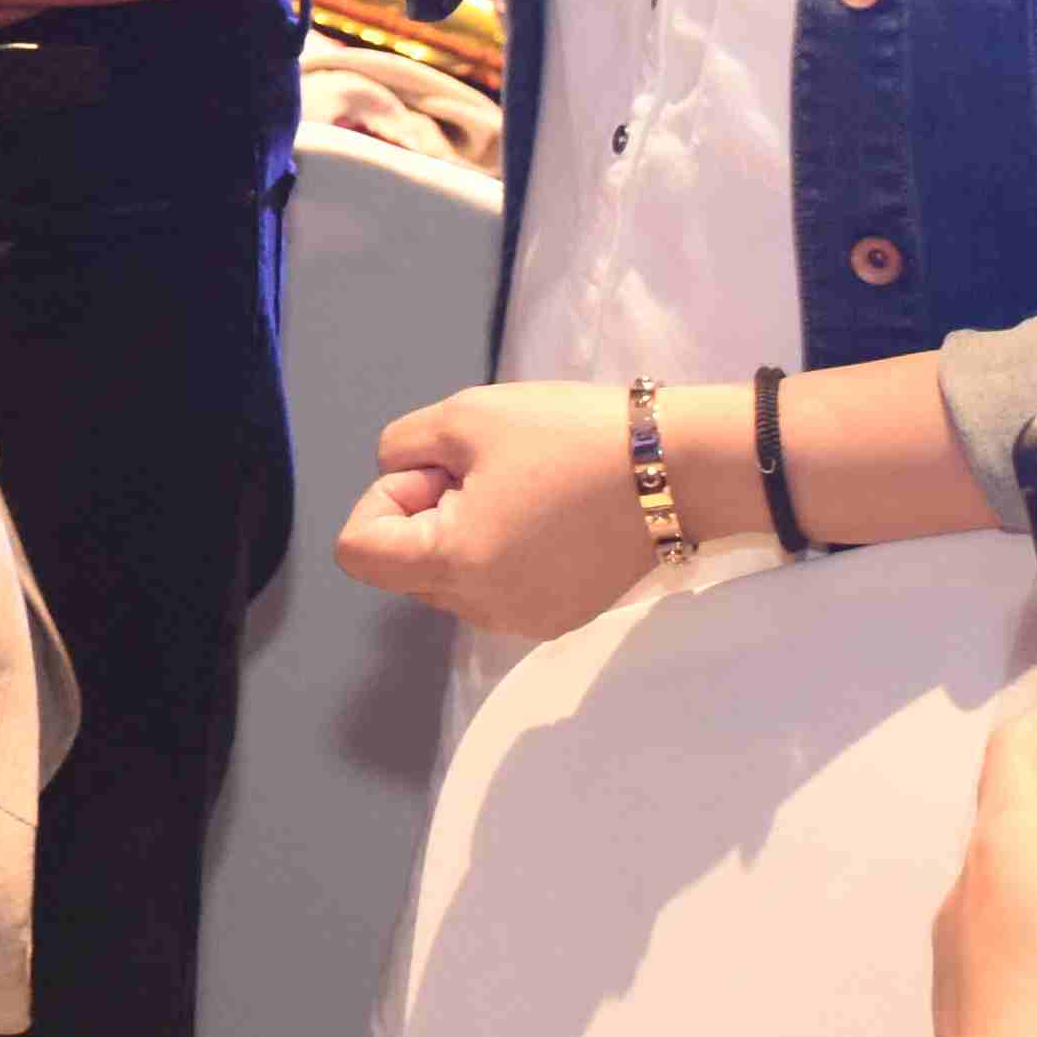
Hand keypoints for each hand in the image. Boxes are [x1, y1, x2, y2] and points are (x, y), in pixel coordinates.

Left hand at [332, 381, 707, 638]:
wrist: (677, 468)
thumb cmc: (567, 436)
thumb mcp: (464, 416)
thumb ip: (401, 448)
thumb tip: (398, 477)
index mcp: (454, 565)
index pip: (358, 552)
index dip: (382, 499)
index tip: (437, 469)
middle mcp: (483, 609)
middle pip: (404, 566)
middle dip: (423, 512)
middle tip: (481, 468)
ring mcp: (525, 620)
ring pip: (451, 578)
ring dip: (462, 531)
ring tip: (519, 487)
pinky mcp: (561, 617)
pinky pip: (496, 587)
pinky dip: (500, 551)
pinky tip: (546, 511)